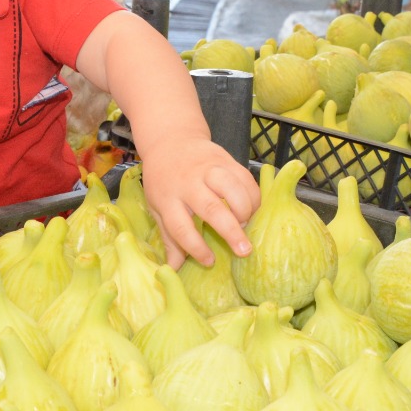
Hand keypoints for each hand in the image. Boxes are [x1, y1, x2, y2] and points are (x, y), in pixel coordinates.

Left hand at [136, 137, 260, 268]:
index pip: (181, 227)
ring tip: (248, 225)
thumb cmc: (164, 181)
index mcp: (168, 199)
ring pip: (232, 188)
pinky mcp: (226, 159)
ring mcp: (208, 169)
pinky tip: (253, 210)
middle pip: (211, 208)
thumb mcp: (158, 207)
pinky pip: (246, 178)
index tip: (209, 262)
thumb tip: (173, 270)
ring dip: (244, 209)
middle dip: (230, 231)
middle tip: (244, 250)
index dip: (195, 247)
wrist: (172, 140)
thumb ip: (169, 238)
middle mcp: (188, 183)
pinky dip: (253, 196)